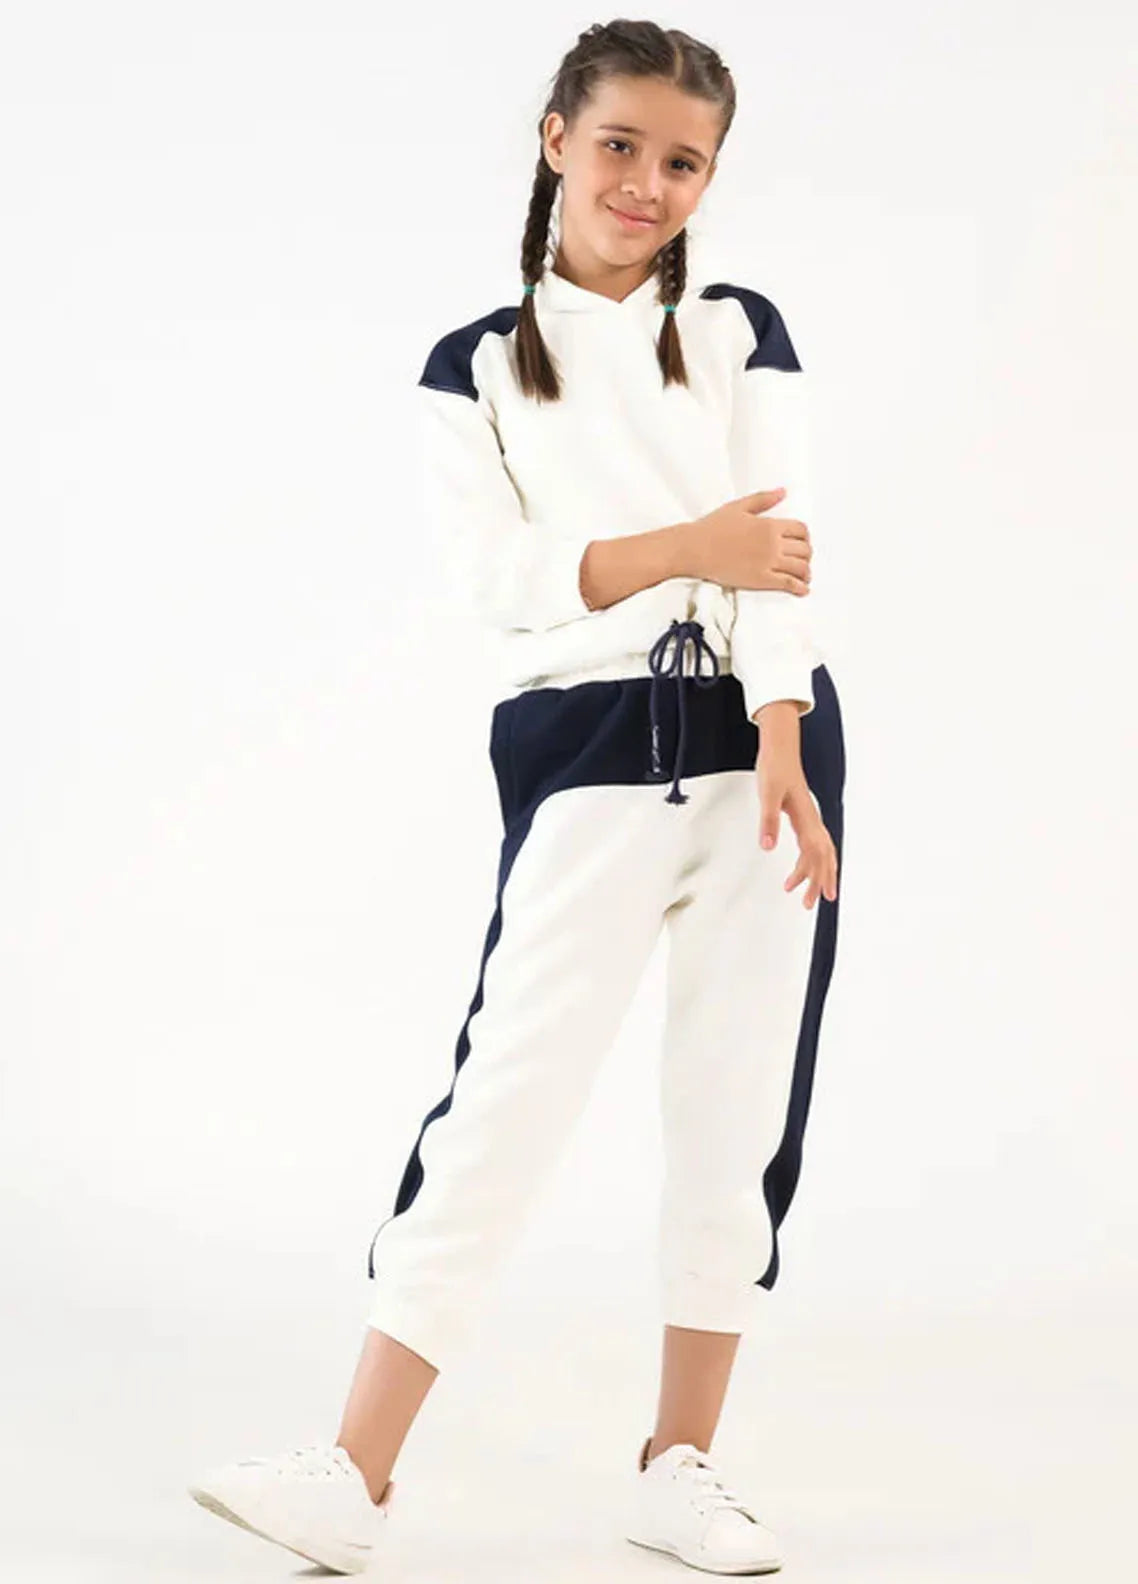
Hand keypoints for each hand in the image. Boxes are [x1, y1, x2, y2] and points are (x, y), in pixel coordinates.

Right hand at [681, 488, 811, 592]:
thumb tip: (782, 492)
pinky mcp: (761, 580)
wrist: (694, 548)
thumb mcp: (739, 507)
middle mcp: (773, 543)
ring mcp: (768, 562)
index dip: (805, 537)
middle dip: (806, 555)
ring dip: (806, 572)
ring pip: (800, 568)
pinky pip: (788, 584)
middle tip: (803, 559)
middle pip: (804, 549)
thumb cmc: (712, 528)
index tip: (802, 542)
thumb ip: (763, 499)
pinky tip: (802, 589)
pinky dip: (800, 587)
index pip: (801, 530)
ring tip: (804, 576)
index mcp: (769, 524)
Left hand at [753, 726, 837, 907]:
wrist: (780, 748)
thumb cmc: (775, 769)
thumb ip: (768, 821)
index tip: (806, 896)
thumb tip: (768, 847)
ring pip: (822, 852)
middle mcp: (812, 820)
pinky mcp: (804, 815)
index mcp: (806, 818)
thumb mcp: (767, 794)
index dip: (812, 876)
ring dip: (820, 873)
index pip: (813, 854)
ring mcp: (810, 818)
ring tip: (814, 894)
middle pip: (822, 857)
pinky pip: (816, 843)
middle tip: (811, 905)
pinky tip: (808, 867)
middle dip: (819, 882)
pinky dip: (816, 859)